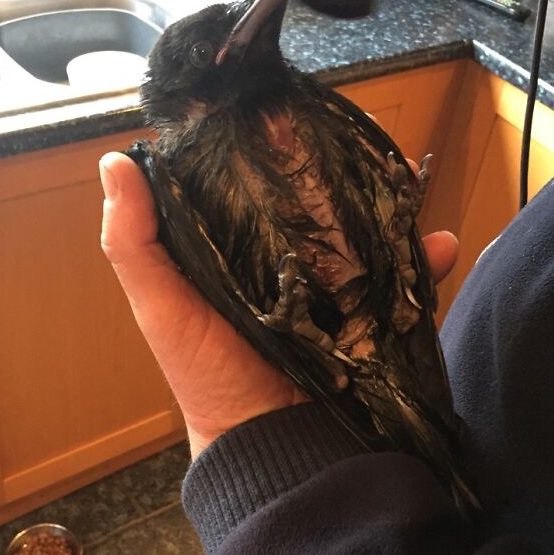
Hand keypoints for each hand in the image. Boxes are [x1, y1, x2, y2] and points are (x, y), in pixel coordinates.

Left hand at [100, 152, 457, 458]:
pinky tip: (439, 243)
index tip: (284, 115)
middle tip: (358, 143)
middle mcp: (285, 263)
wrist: (267, 439)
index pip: (251, 190)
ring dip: (390, 209)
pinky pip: (401, 280)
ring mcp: (331, 289)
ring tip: (407, 180)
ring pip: (364, 234)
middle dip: (341, 174)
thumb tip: (114, 160)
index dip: (264, 154)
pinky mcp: (367, 316)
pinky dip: (425, 261)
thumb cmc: (205, 373)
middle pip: (315, 206)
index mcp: (234, 251)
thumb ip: (135, 243)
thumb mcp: (160, 305)